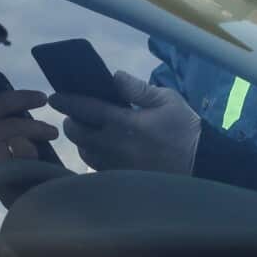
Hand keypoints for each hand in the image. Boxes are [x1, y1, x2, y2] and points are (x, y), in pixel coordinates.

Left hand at [48, 71, 199, 174]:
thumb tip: (113, 77)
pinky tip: (101, 147)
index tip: (55, 97)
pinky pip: (96, 166)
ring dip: (81, 139)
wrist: (202, 166)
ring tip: (89, 130)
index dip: (66, 101)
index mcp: (124, 122)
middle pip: (77, 132)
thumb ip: (137, 88)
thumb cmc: (185, 129)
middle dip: (71, 120)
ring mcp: (116, 166)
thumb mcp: (167, 100)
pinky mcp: (121, 179)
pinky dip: (93, 155)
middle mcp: (115, 146)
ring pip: (84, 151)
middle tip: (76, 113)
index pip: (85, 108)